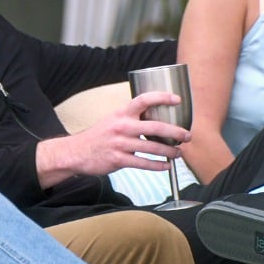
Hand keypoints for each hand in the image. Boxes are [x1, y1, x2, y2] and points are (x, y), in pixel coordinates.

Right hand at [36, 91, 189, 188]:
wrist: (76, 152)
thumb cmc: (98, 136)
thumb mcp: (112, 120)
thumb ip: (131, 119)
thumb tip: (155, 120)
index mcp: (121, 113)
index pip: (143, 100)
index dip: (162, 97)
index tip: (177, 99)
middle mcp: (122, 126)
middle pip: (155, 127)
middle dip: (175, 132)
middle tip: (187, 135)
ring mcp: (120, 144)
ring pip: (152, 148)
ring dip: (169, 151)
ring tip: (178, 153)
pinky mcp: (118, 160)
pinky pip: (143, 163)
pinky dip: (158, 165)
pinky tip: (166, 166)